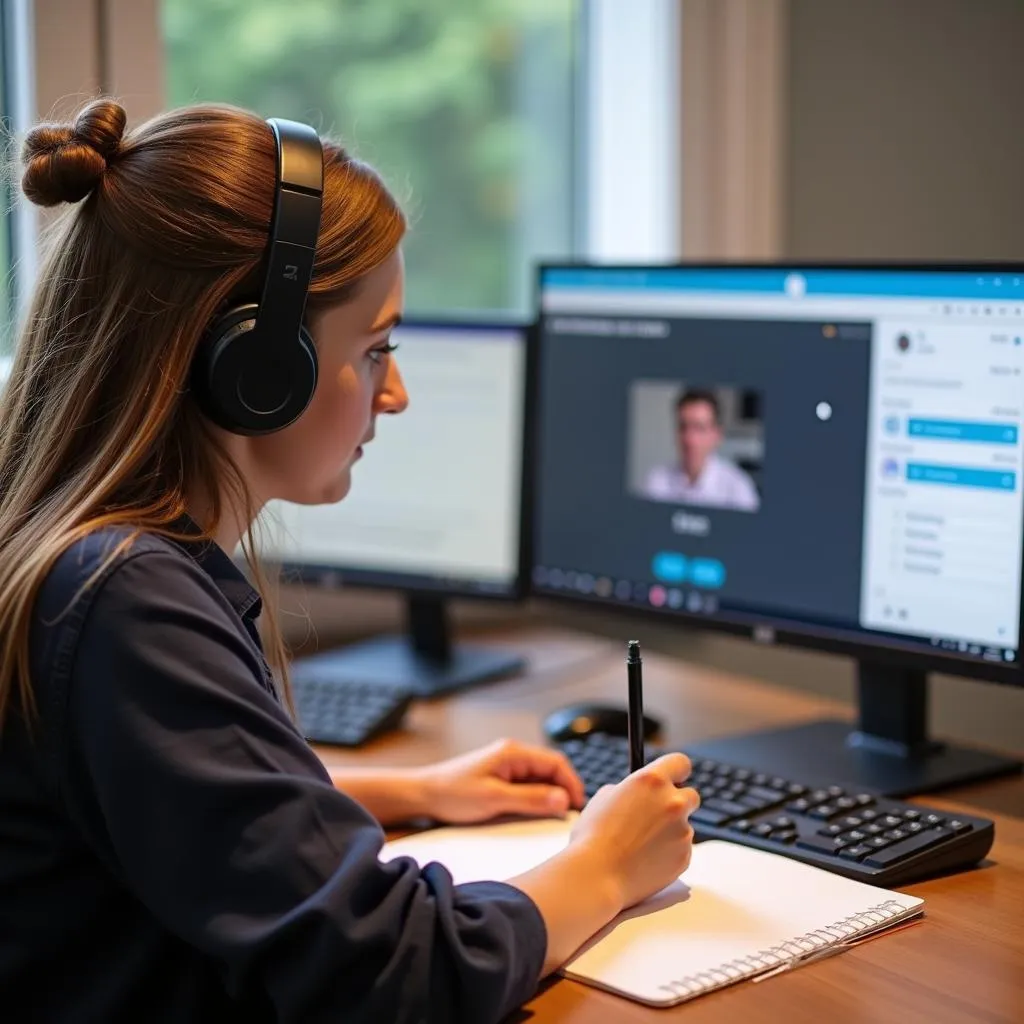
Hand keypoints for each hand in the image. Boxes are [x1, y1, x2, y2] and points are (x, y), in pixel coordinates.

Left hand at [416, 738, 585, 823]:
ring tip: (554, 817)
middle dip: (563, 790)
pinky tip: (536, 813)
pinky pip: (527, 785)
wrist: (424, 795)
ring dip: (549, 795)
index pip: (556, 762)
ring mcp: (506, 765)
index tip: (577, 807)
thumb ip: (531, 799)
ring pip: (540, 778)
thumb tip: (563, 800)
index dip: (572, 784)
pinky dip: (536, 798)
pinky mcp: (500, 777)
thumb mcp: (495, 799)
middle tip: (568, 816)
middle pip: (551, 769)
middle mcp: (513, 754)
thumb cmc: (453, 794)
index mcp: (513, 752)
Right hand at [569, 753, 698, 911]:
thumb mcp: (605, 797)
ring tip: (641, 843)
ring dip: (670, 830)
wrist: (597, 875)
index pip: (681, 763)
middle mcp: (673, 802)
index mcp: (652, 780)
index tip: (673, 777)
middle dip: (677, 802)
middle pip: (691, 795)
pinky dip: (669, 852)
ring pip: (684, 825)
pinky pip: (682, 849)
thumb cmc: (594, 836)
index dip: (676, 771)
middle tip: (657, 813)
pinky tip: (646, 858)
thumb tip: (639, 795)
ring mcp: (682, 831)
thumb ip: (630, 790)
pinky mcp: (684, 857)